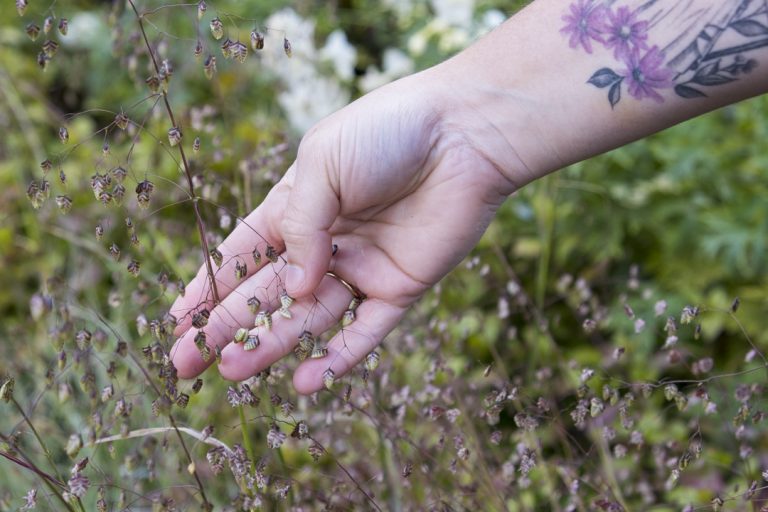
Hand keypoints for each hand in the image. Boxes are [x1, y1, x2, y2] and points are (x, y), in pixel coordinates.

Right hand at [169, 70, 516, 393]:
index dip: (208, 287)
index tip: (177, 321)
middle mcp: (325, 243)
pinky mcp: (399, 288)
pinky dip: (338, 358)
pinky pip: (365, 332)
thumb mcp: (323, 163)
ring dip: (271, 345)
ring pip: (307, 318)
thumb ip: (300, 226)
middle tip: (186, 364)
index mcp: (297, 207)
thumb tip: (293, 287)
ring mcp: (361, 268)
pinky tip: (306, 383)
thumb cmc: (388, 133)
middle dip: (226, 327)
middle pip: (266, 294)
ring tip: (232, 373)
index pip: (242, 255)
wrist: (463, 135)